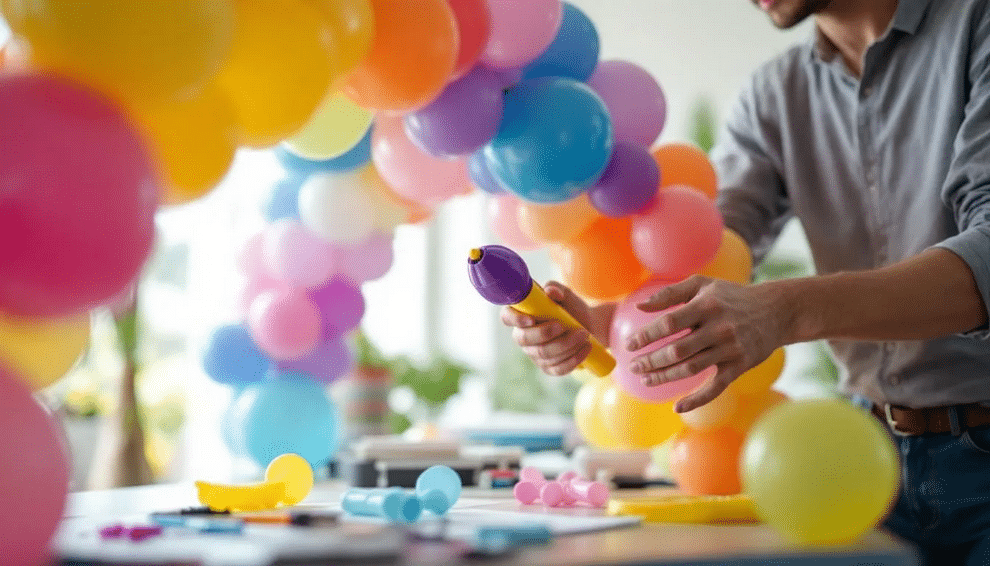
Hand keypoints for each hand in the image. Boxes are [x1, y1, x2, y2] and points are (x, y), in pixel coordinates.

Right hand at [500, 281, 603, 375]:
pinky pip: (557, 368)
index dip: (515, 319)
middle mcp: (524, 336)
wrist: (589, 325)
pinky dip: (574, 358)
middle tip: (564, 325)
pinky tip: (585, 348)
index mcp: (522, 315)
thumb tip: (550, 292)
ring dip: (567, 344)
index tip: (531, 319)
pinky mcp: (548, 367)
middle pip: (524, 339)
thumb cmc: (571, 307)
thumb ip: (556, 289)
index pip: (507, 317)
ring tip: (584, 334)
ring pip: (544, 354)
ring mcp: (535, 354)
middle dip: (545, 333)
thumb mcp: (566, 294)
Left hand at [626, 275, 789, 412]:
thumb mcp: (703, 284)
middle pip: (677, 350)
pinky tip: (678, 407)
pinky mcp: (739, 366)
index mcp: (706, 305)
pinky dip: (697, 400)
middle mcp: (719, 328)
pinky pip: (715, 387)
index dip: (646, 336)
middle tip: (632, 366)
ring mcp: (730, 349)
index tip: (628, 345)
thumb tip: (639, 306)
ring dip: (664, 377)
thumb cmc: (731, 296)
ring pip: (691, 369)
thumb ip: (670, 293)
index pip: (669, 323)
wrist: (776, 311)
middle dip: (650, 361)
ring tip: (645, 380)